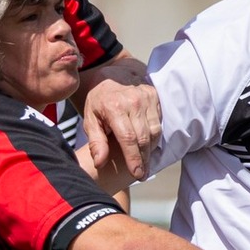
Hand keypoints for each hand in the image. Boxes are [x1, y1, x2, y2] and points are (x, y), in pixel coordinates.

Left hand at [81, 59, 161, 180]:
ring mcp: (146, 97)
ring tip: (145, 163)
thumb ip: (95, 142)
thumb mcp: (90, 120)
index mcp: (114, 107)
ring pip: (155, 132)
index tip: (137, 174)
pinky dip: (155, 137)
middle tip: (142, 174)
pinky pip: (159, 122)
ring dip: (151, 150)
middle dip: (144, 159)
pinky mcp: (155, 96)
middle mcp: (133, 101)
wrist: (111, 75)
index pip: (128, 138)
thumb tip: (99, 163)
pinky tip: (148, 146)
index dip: (133, 159)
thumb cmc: (99, 101)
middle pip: (144, 138)